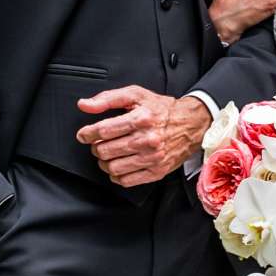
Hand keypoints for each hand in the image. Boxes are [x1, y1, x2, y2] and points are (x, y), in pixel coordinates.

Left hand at [75, 86, 209, 185]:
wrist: (191, 124)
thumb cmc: (162, 109)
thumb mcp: (136, 95)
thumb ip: (108, 99)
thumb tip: (85, 105)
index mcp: (141, 119)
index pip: (103, 130)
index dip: (88, 133)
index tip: (84, 135)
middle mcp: (147, 140)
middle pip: (105, 151)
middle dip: (96, 147)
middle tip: (98, 143)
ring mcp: (152, 158)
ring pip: (113, 168)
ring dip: (104, 162)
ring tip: (108, 155)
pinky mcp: (156, 171)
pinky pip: (127, 181)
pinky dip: (117, 175)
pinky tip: (119, 165)